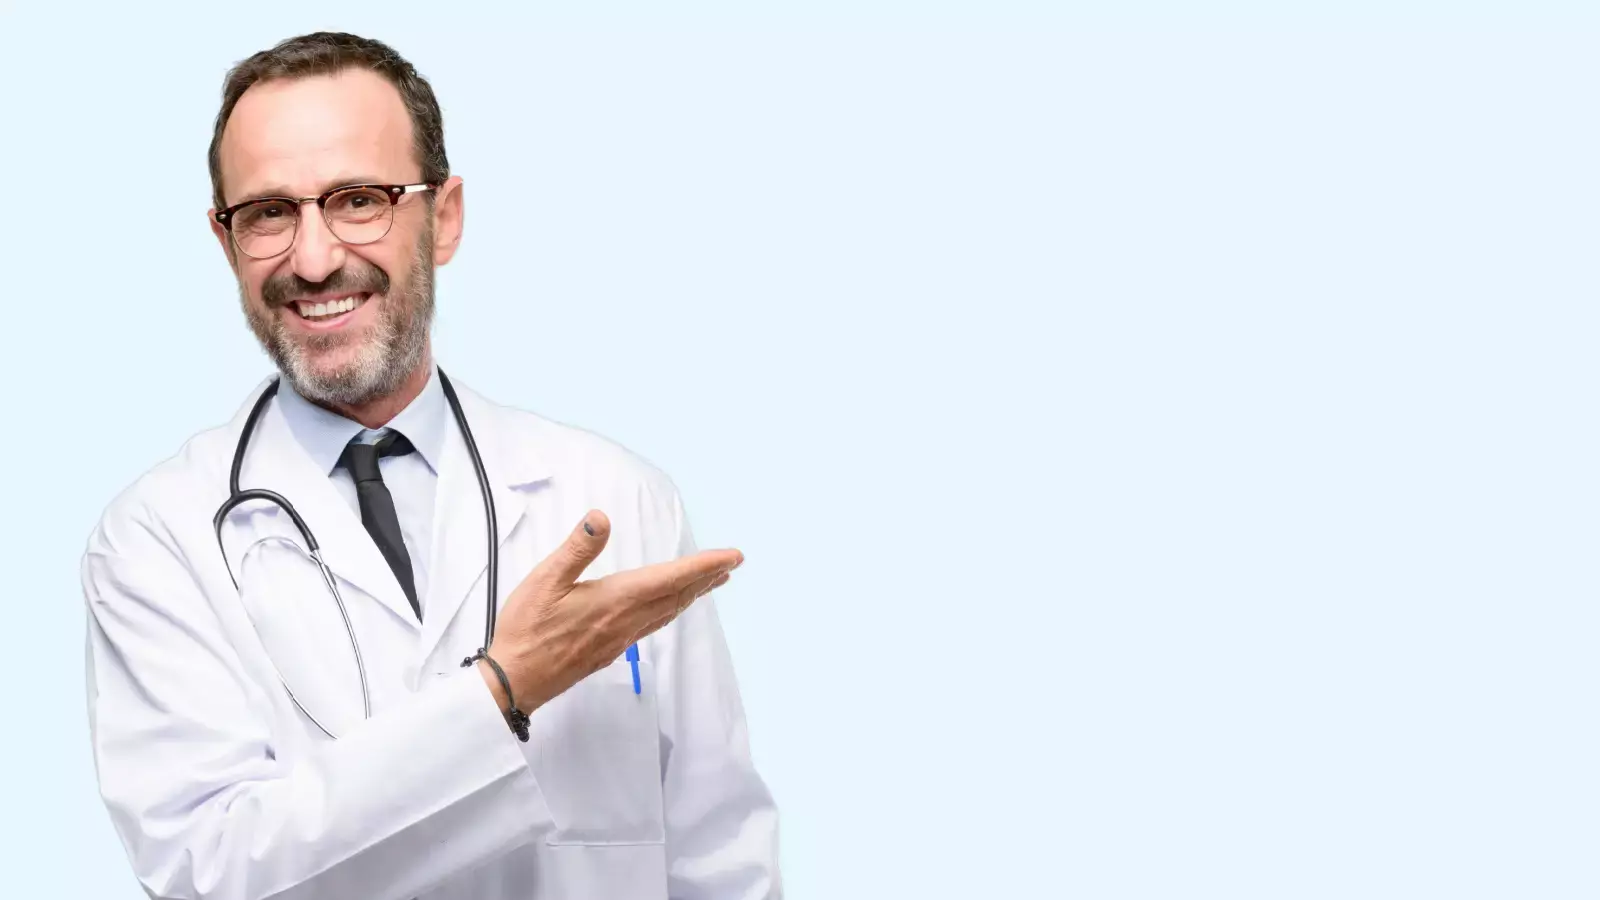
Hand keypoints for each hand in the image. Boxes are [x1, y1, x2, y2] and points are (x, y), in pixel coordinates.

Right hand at [478, 510, 741, 714]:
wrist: (515, 682)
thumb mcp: (545, 581)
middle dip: (706, 578)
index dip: (703, 565)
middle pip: (676, 596)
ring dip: (692, 595)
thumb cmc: (526, 631)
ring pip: (667, 612)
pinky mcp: (610, 650)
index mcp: (615, 600)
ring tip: (710, 582)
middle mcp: (625, 621)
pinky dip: (671, 610)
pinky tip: (668, 609)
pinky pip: (652, 625)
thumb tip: (601, 518)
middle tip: (731, 563)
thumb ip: (577, 549)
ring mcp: (620, 639)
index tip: (731, 556)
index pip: (670, 578)